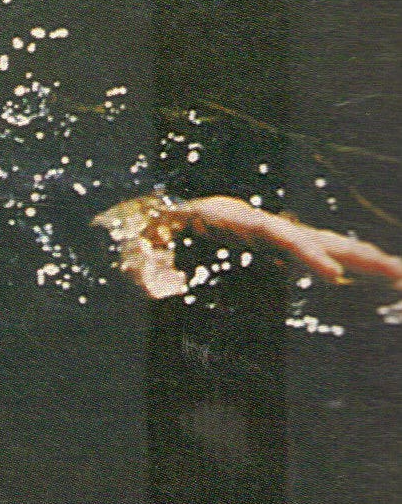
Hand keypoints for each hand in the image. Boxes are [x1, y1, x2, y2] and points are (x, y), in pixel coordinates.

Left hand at [96, 191, 401, 301]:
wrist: (132, 219)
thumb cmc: (129, 233)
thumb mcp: (128, 247)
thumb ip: (142, 266)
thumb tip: (158, 286)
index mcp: (222, 216)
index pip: (275, 233)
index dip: (305, 252)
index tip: (333, 277)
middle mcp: (250, 221)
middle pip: (311, 235)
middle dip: (356, 254)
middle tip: (398, 273)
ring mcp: (261, 234)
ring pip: (319, 243)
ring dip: (360, 259)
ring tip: (400, 276)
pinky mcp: (265, 248)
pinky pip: (309, 254)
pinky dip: (340, 262)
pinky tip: (371, 274)